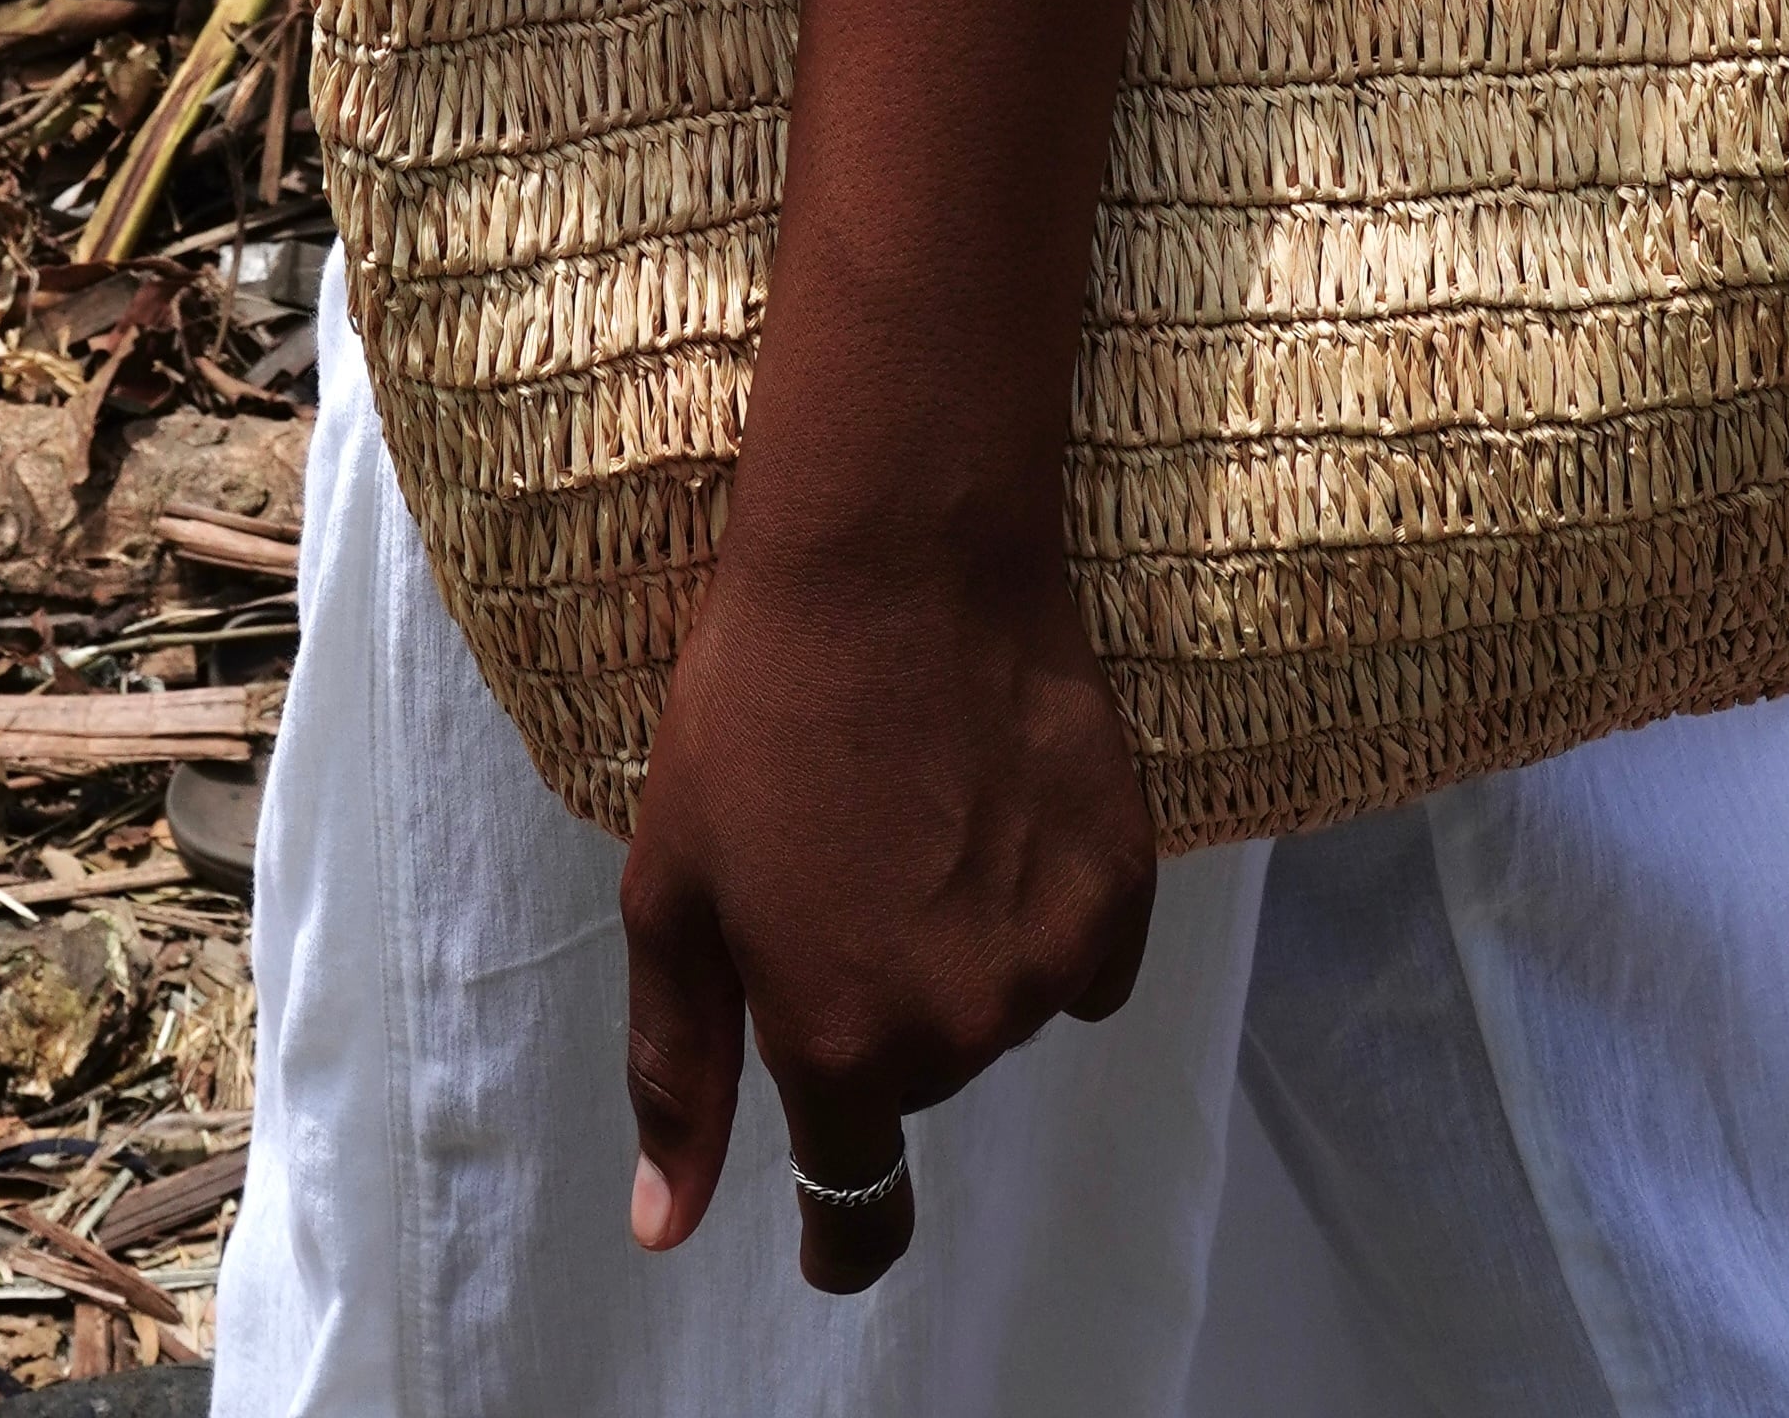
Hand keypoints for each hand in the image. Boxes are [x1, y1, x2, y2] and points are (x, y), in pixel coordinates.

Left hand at [618, 495, 1156, 1293]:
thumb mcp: (670, 886)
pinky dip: (1040, 910)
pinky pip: (1084, 955)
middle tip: (836, 869)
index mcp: (839, 1039)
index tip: (830, 1232)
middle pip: (920, 1076)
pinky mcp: (1124, 885)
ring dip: (958, 950)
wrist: (896, 557)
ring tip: (911, 816)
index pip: (857, 1209)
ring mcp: (1053, 957)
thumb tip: (664, 1225)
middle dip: (875, 1005)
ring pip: (1000, 1009)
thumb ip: (679, 1067)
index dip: (839, 1232)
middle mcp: (960, 1026)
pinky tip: (994, 814)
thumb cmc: (754, 708)